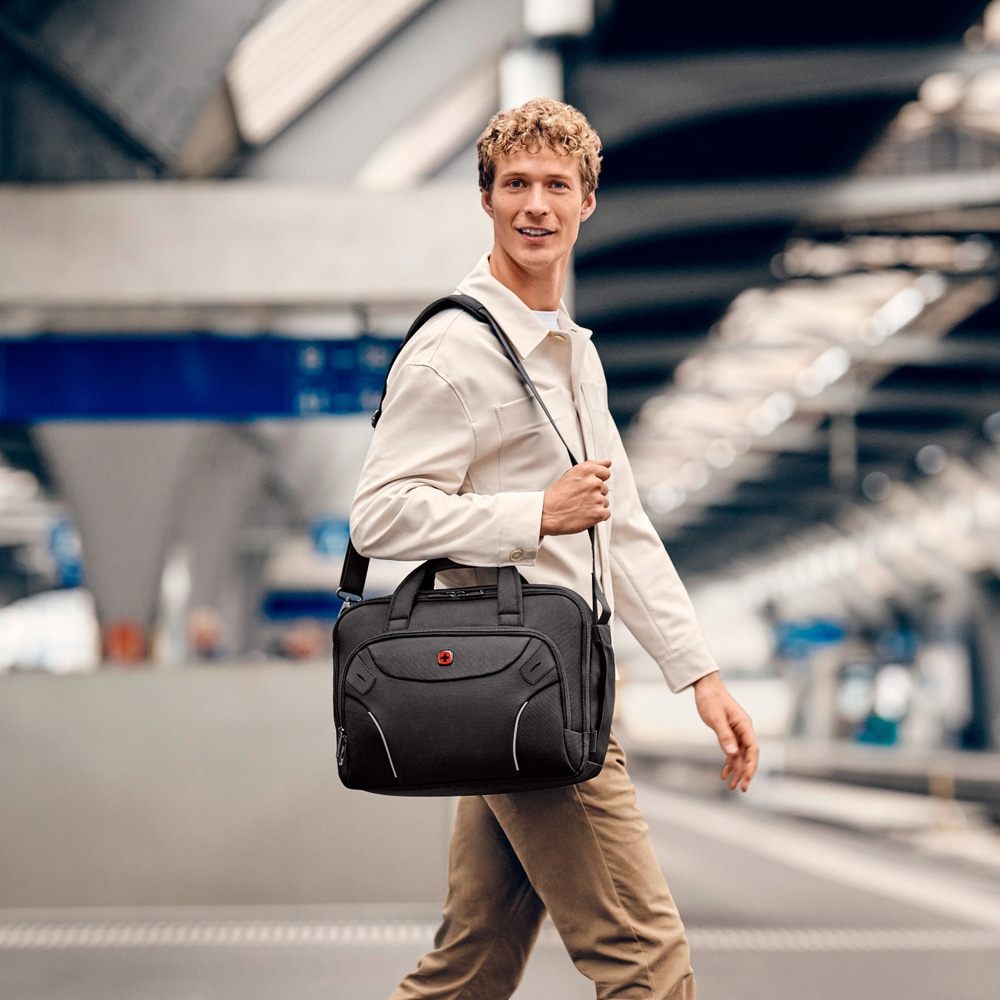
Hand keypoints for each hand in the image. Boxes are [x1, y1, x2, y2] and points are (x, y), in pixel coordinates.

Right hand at [540, 460, 611, 536]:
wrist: (547, 513)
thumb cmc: (557, 496)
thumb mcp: (571, 473)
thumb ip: (592, 465)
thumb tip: (607, 462)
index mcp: (587, 470)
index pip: (606, 472)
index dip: (598, 479)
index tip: (591, 485)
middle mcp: (594, 482)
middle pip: (605, 488)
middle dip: (595, 493)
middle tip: (581, 497)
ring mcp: (597, 498)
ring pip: (605, 501)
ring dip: (596, 505)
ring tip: (581, 506)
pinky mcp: (599, 512)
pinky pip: (606, 513)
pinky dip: (597, 516)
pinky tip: (585, 514)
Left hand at [692, 671, 758, 791]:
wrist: (705, 686)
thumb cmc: (711, 700)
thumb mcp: (715, 718)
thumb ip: (724, 736)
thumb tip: (733, 753)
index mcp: (744, 726)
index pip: (752, 750)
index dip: (750, 766)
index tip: (746, 779)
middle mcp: (744, 730)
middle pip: (748, 755)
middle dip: (745, 772)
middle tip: (741, 788)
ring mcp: (737, 731)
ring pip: (740, 755)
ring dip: (737, 770)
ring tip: (732, 786)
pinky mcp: (729, 732)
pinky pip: (732, 750)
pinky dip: (729, 762)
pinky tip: (724, 773)